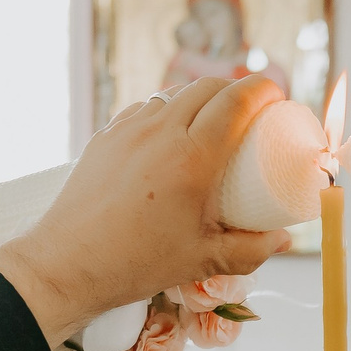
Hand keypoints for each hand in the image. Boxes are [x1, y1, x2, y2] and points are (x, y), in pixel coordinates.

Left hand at [0, 76, 290, 343]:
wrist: (67, 263)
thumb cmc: (136, 264)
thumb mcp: (203, 260)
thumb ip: (251, 251)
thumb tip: (283, 239)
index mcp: (192, 157)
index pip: (236, 100)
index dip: (263, 90)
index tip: (277, 97)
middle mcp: (160, 132)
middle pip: (207, 86)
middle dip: (235, 89)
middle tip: (251, 110)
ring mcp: (128, 129)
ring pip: (173, 93)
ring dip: (199, 97)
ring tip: (211, 119)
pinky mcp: (105, 137)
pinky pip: (144, 109)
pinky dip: (166, 110)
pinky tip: (169, 133)